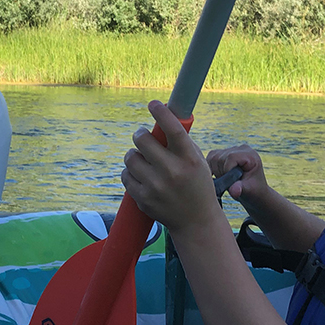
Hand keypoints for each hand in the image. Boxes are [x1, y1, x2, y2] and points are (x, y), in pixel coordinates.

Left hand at [121, 100, 218, 234]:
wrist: (196, 221)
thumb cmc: (197, 184)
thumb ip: (181, 142)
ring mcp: (156, 187)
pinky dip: (130, 173)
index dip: (161, 113)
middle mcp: (172, 172)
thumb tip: (164, 115)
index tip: (153, 104)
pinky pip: (126, 175)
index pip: (173, 130)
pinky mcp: (143, 199)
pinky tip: (141, 176)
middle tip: (142, 136)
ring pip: (130, 157)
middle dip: (140, 135)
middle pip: (143, 140)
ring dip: (134, 155)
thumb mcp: (198, 161)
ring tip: (143, 159)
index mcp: (189, 159)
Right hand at [206, 144, 269, 206]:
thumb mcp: (248, 191)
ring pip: (213, 157)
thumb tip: (234, 191)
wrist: (254, 191)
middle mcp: (241, 149)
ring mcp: (232, 149)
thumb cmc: (254, 191)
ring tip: (225, 180)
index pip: (231, 157)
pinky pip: (211, 157)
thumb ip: (240, 189)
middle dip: (220, 172)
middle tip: (228, 183)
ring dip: (215, 171)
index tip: (229, 182)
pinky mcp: (224, 152)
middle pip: (220, 157)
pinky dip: (211, 168)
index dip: (226, 170)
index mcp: (250, 155)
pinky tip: (220, 176)